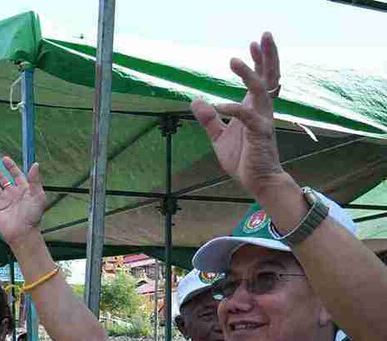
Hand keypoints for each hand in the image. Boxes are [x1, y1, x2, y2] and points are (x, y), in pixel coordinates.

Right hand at [0, 158, 46, 243]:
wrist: (22, 233)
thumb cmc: (33, 215)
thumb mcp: (37, 196)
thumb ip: (35, 180)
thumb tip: (35, 164)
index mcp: (23, 189)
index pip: (16, 175)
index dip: (10, 166)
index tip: (4, 158)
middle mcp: (12, 193)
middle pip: (2, 178)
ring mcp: (2, 201)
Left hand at [190, 32, 283, 198]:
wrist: (257, 182)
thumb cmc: (243, 159)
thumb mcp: (219, 137)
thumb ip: (209, 119)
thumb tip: (196, 100)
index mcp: (254, 108)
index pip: (260, 78)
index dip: (258, 61)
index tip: (253, 43)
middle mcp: (262, 110)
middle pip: (269, 76)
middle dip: (267, 56)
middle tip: (263, 35)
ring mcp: (263, 120)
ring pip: (261, 90)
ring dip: (248, 74)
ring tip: (234, 60)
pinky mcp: (260, 134)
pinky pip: (247, 117)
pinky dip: (233, 109)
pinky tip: (218, 105)